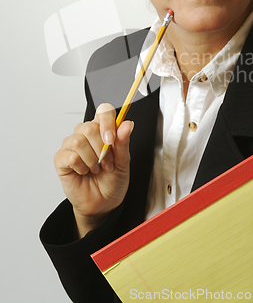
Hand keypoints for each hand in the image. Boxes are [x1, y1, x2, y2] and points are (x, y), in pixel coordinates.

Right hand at [54, 103, 132, 237]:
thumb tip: (127, 124)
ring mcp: (71, 145)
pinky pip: (70, 156)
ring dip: (92, 159)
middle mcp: (85, 134)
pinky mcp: (61, 159)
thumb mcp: (124, 162)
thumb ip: (123, 142)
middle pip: (90, 126)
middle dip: (102, 149)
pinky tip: (84, 172)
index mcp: (102, 130)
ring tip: (97, 169)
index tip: (112, 138)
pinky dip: (81, 167)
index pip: (103, 111)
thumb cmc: (113, 181)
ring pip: (78, 140)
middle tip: (107, 163)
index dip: (107, 122)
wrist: (103, 203)